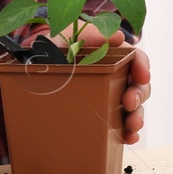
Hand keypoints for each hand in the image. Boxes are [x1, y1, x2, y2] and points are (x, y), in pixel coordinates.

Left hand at [55, 22, 151, 143]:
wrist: (29, 70)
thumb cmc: (51, 50)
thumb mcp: (66, 39)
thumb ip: (89, 36)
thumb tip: (116, 37)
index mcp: (110, 54)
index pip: (135, 58)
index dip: (142, 66)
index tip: (143, 75)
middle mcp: (114, 76)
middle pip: (138, 84)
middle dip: (139, 94)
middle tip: (130, 102)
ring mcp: (108, 97)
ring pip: (133, 107)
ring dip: (137, 116)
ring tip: (132, 125)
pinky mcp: (101, 115)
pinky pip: (120, 125)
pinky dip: (128, 132)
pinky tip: (128, 137)